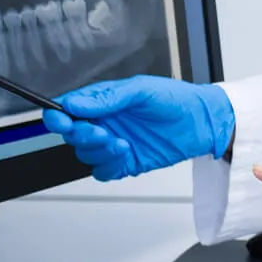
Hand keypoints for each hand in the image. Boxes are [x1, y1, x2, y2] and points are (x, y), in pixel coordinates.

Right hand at [41, 76, 234, 179]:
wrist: (203, 122)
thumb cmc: (176, 100)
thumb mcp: (140, 90)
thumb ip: (107, 98)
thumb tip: (75, 103)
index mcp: (104, 102)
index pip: (69, 109)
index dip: (59, 115)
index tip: (60, 120)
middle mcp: (105, 123)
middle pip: (73, 134)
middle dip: (80, 135)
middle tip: (98, 132)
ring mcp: (114, 143)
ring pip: (85, 154)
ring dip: (97, 150)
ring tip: (119, 142)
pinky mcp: (125, 162)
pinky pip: (103, 171)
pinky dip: (108, 165)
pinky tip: (124, 152)